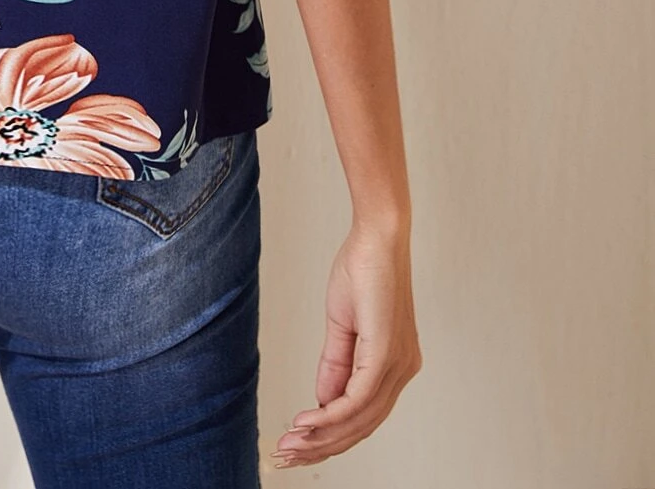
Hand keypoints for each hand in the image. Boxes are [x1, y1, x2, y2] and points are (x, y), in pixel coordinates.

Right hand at [269, 217, 421, 468]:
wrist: (378, 236)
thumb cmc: (363, 269)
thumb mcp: (342, 323)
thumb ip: (335, 364)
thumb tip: (323, 400)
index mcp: (394, 365)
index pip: (363, 415)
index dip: (330, 434)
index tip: (297, 442)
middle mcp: (402, 370)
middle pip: (362, 426)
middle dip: (322, 445)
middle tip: (287, 453)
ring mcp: (398, 364)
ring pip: (360, 419)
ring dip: (323, 435)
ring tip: (291, 443)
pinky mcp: (387, 354)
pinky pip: (359, 399)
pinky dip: (331, 414)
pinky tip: (307, 421)